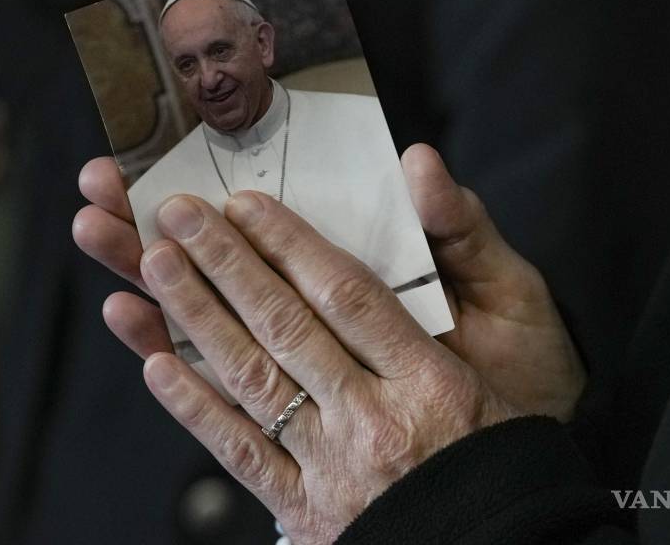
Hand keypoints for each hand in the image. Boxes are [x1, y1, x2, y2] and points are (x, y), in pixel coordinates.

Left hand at [73, 145, 585, 541]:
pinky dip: (195, 408)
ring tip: (152, 264)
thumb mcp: (517, 329)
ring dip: (196, 319)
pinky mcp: (305, 510)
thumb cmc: (508, 433)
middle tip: (175, 213)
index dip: (289, 244)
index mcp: (431, 379)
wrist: (505, 539)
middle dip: (224, 264)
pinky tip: (155, 366)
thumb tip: (418, 162)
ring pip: (254, 381)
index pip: (347, 297)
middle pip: (287, 329)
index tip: (244, 202)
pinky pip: (241, 454)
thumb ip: (465, 240)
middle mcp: (376, 421)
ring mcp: (334, 469)